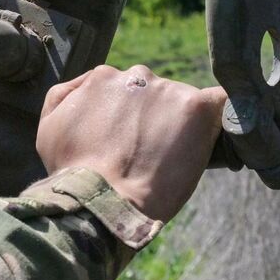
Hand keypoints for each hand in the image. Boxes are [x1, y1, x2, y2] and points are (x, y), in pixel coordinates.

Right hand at [35, 65, 228, 221]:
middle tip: (151, 157)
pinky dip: (229, 113)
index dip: (131, 121)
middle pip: (156, 94)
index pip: (126, 92)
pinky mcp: (197, 108)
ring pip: (185, 103)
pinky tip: (230, 131)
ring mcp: (168, 90)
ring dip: (183, 126)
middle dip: (156, 120)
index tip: (132, 146)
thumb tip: (90, 85)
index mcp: (102, 78)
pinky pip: (225, 101)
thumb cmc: (73, 174)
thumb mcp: (49, 127)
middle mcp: (136, 76)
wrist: (103, 203)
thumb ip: (66, 96)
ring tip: (174, 162)